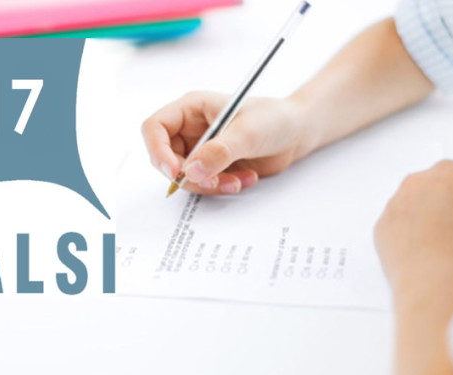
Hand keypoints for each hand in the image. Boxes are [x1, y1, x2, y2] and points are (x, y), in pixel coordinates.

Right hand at [141, 91, 313, 194]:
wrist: (297, 132)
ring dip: (210, 185)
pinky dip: (223, 187)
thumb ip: (220, 151)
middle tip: (216, 181)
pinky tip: (246, 178)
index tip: (175, 171)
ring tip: (238, 180)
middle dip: (191, 176)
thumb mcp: (248, 132)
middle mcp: (191, 129)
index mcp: (191, 109)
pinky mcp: (213, 167)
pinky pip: (205, 185)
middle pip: (166, 159)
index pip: (155, 128)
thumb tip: (192, 171)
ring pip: (186, 177)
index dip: (158, 151)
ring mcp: (200, 149)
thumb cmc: (274, 119)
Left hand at [374, 160, 452, 374]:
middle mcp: (419, 179)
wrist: (441, 283)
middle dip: (442, 210)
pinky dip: (403, 240)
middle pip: (433, 191)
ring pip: (411, 209)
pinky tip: (417, 261)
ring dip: (421, 224)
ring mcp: (395, 203)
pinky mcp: (379, 226)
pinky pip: (394, 228)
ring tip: (436, 255)